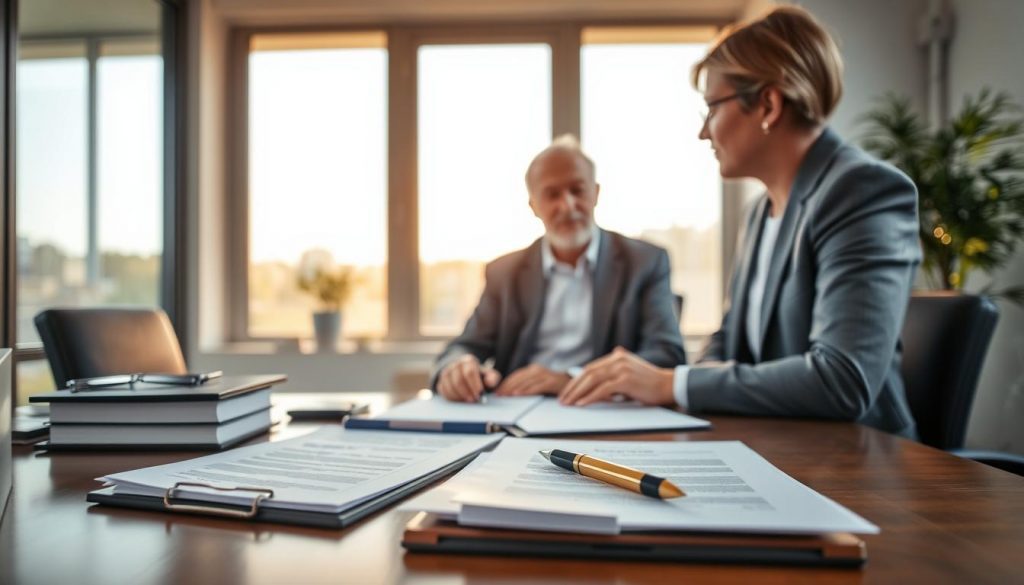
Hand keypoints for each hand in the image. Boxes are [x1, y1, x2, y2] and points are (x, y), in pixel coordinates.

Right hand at [437, 355, 501, 401]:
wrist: (466, 375)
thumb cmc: (480, 377)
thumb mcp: (488, 375)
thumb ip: (492, 378)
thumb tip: (490, 383)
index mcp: (468, 361)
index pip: (470, 372)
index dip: (474, 384)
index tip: (480, 394)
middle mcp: (455, 365)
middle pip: (458, 380)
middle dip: (466, 392)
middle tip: (474, 401)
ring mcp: (446, 373)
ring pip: (449, 386)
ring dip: (459, 396)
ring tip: (468, 402)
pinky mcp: (441, 382)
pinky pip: (443, 391)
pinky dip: (452, 398)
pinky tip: (460, 401)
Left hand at [494, 364, 570, 396]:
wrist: (573, 385)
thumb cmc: (552, 387)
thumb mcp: (537, 384)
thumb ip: (526, 386)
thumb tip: (509, 394)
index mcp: (532, 370)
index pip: (515, 376)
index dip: (505, 383)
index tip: (497, 392)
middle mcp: (538, 370)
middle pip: (519, 378)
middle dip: (507, 387)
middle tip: (499, 395)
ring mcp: (545, 375)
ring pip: (527, 381)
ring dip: (515, 388)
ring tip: (507, 395)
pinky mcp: (552, 381)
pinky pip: (538, 386)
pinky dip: (528, 390)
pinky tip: (520, 394)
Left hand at [559, 347, 674, 406]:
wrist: (668, 385)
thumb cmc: (648, 383)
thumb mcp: (628, 374)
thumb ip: (612, 375)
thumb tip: (592, 388)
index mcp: (617, 356)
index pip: (590, 368)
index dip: (576, 380)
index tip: (567, 392)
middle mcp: (617, 358)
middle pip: (588, 372)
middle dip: (572, 387)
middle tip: (562, 399)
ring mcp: (621, 368)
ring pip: (592, 379)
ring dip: (578, 392)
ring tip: (569, 403)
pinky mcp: (626, 379)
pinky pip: (603, 389)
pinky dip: (590, 397)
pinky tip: (582, 403)